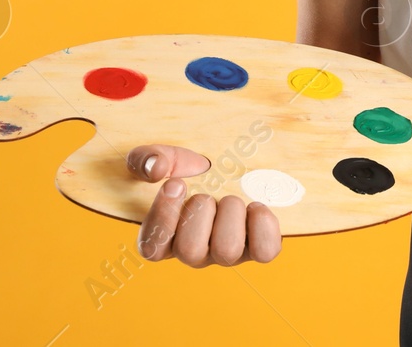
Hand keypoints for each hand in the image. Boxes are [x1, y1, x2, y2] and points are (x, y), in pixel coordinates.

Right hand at [127, 144, 281, 266]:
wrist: (232, 165)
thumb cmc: (192, 168)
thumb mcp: (165, 157)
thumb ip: (146, 160)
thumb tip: (155, 168)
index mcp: (164, 237)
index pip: (152, 247)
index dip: (164, 216)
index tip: (176, 183)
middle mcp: (194, 253)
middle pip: (190, 251)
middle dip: (200, 211)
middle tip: (206, 194)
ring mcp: (226, 253)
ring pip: (227, 251)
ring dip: (230, 214)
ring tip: (229, 198)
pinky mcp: (256, 248)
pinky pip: (265, 251)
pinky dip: (262, 225)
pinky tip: (255, 206)